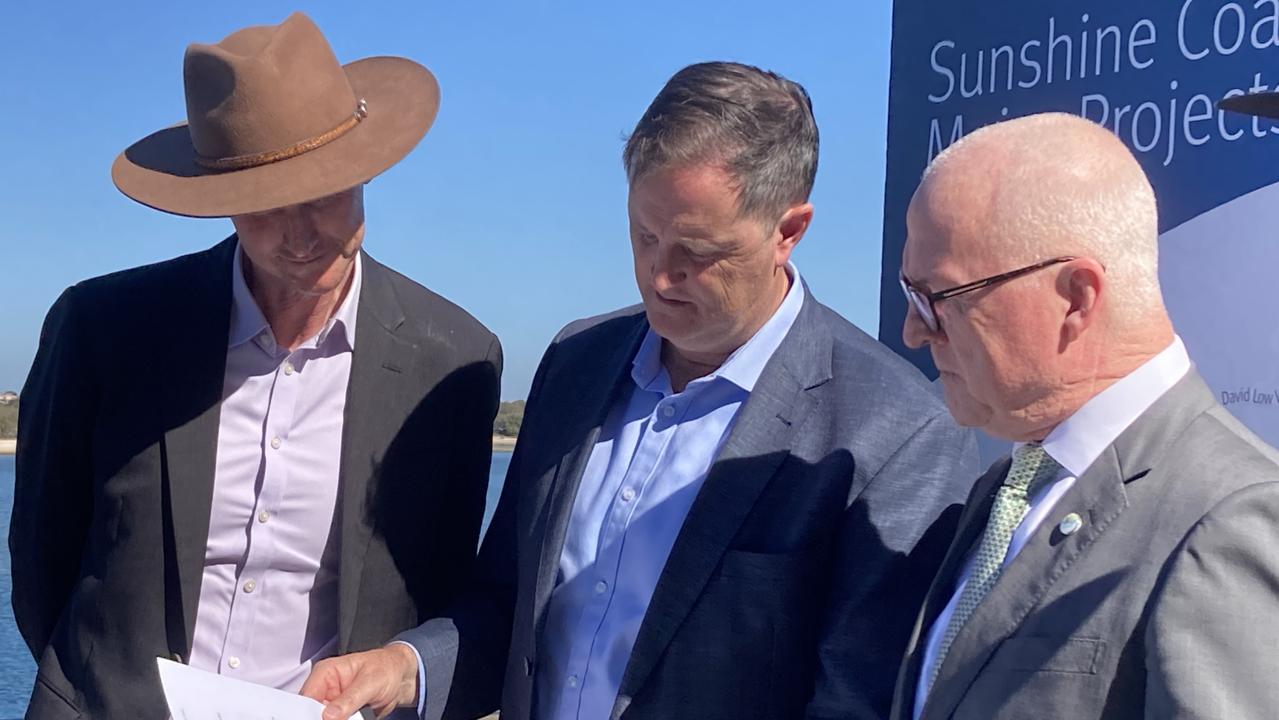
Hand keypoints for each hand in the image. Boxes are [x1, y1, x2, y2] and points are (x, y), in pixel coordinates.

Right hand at [301, 644, 419, 719]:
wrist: (402, 677)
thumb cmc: (387, 668)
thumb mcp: (370, 682)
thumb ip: (350, 698)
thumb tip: (329, 715)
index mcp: (326, 672)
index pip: (307, 695)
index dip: (310, 711)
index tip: (323, 719)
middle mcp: (325, 688)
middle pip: (312, 711)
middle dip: (323, 719)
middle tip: (341, 719)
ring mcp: (332, 703)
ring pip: (323, 719)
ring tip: (353, 716)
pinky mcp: (341, 714)